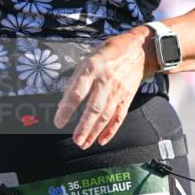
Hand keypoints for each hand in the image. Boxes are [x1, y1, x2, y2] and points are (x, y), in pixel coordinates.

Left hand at [53, 28, 153, 148]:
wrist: (136, 50)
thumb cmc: (108, 54)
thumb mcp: (86, 60)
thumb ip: (74, 82)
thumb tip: (62, 103)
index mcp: (91, 69)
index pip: (77, 93)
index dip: (66, 109)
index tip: (58, 122)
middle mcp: (105, 81)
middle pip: (94, 108)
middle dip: (84, 127)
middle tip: (76, 140)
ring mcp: (118, 90)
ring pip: (106, 115)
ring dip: (94, 131)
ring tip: (84, 143)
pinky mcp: (127, 97)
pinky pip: (119, 116)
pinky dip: (111, 130)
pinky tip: (102, 140)